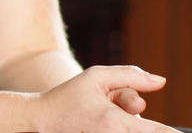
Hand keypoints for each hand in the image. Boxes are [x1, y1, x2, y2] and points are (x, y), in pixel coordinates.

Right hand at [34, 65, 178, 131]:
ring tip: (100, 114)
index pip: (161, 132)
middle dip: (135, 111)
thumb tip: (161, 81)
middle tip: (115, 104)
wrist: (42, 120)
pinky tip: (99, 122)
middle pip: (148, 128)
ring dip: (126, 121)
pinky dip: (118, 126)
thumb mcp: (95, 77)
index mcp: (118, 122)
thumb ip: (131, 76)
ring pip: (136, 129)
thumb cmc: (68, 97)